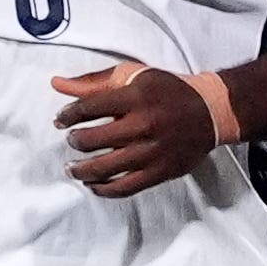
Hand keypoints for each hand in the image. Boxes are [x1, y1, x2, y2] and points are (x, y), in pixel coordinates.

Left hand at [52, 64, 217, 197]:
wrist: (210, 111)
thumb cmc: (167, 90)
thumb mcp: (133, 75)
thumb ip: (93, 81)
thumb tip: (56, 84)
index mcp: (136, 96)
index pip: (88, 108)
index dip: (67, 115)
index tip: (61, 120)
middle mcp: (144, 124)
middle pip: (91, 139)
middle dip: (74, 141)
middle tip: (73, 140)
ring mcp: (152, 152)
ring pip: (103, 168)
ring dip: (80, 170)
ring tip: (73, 168)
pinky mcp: (160, 172)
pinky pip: (124, 188)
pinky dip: (103, 190)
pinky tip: (92, 185)